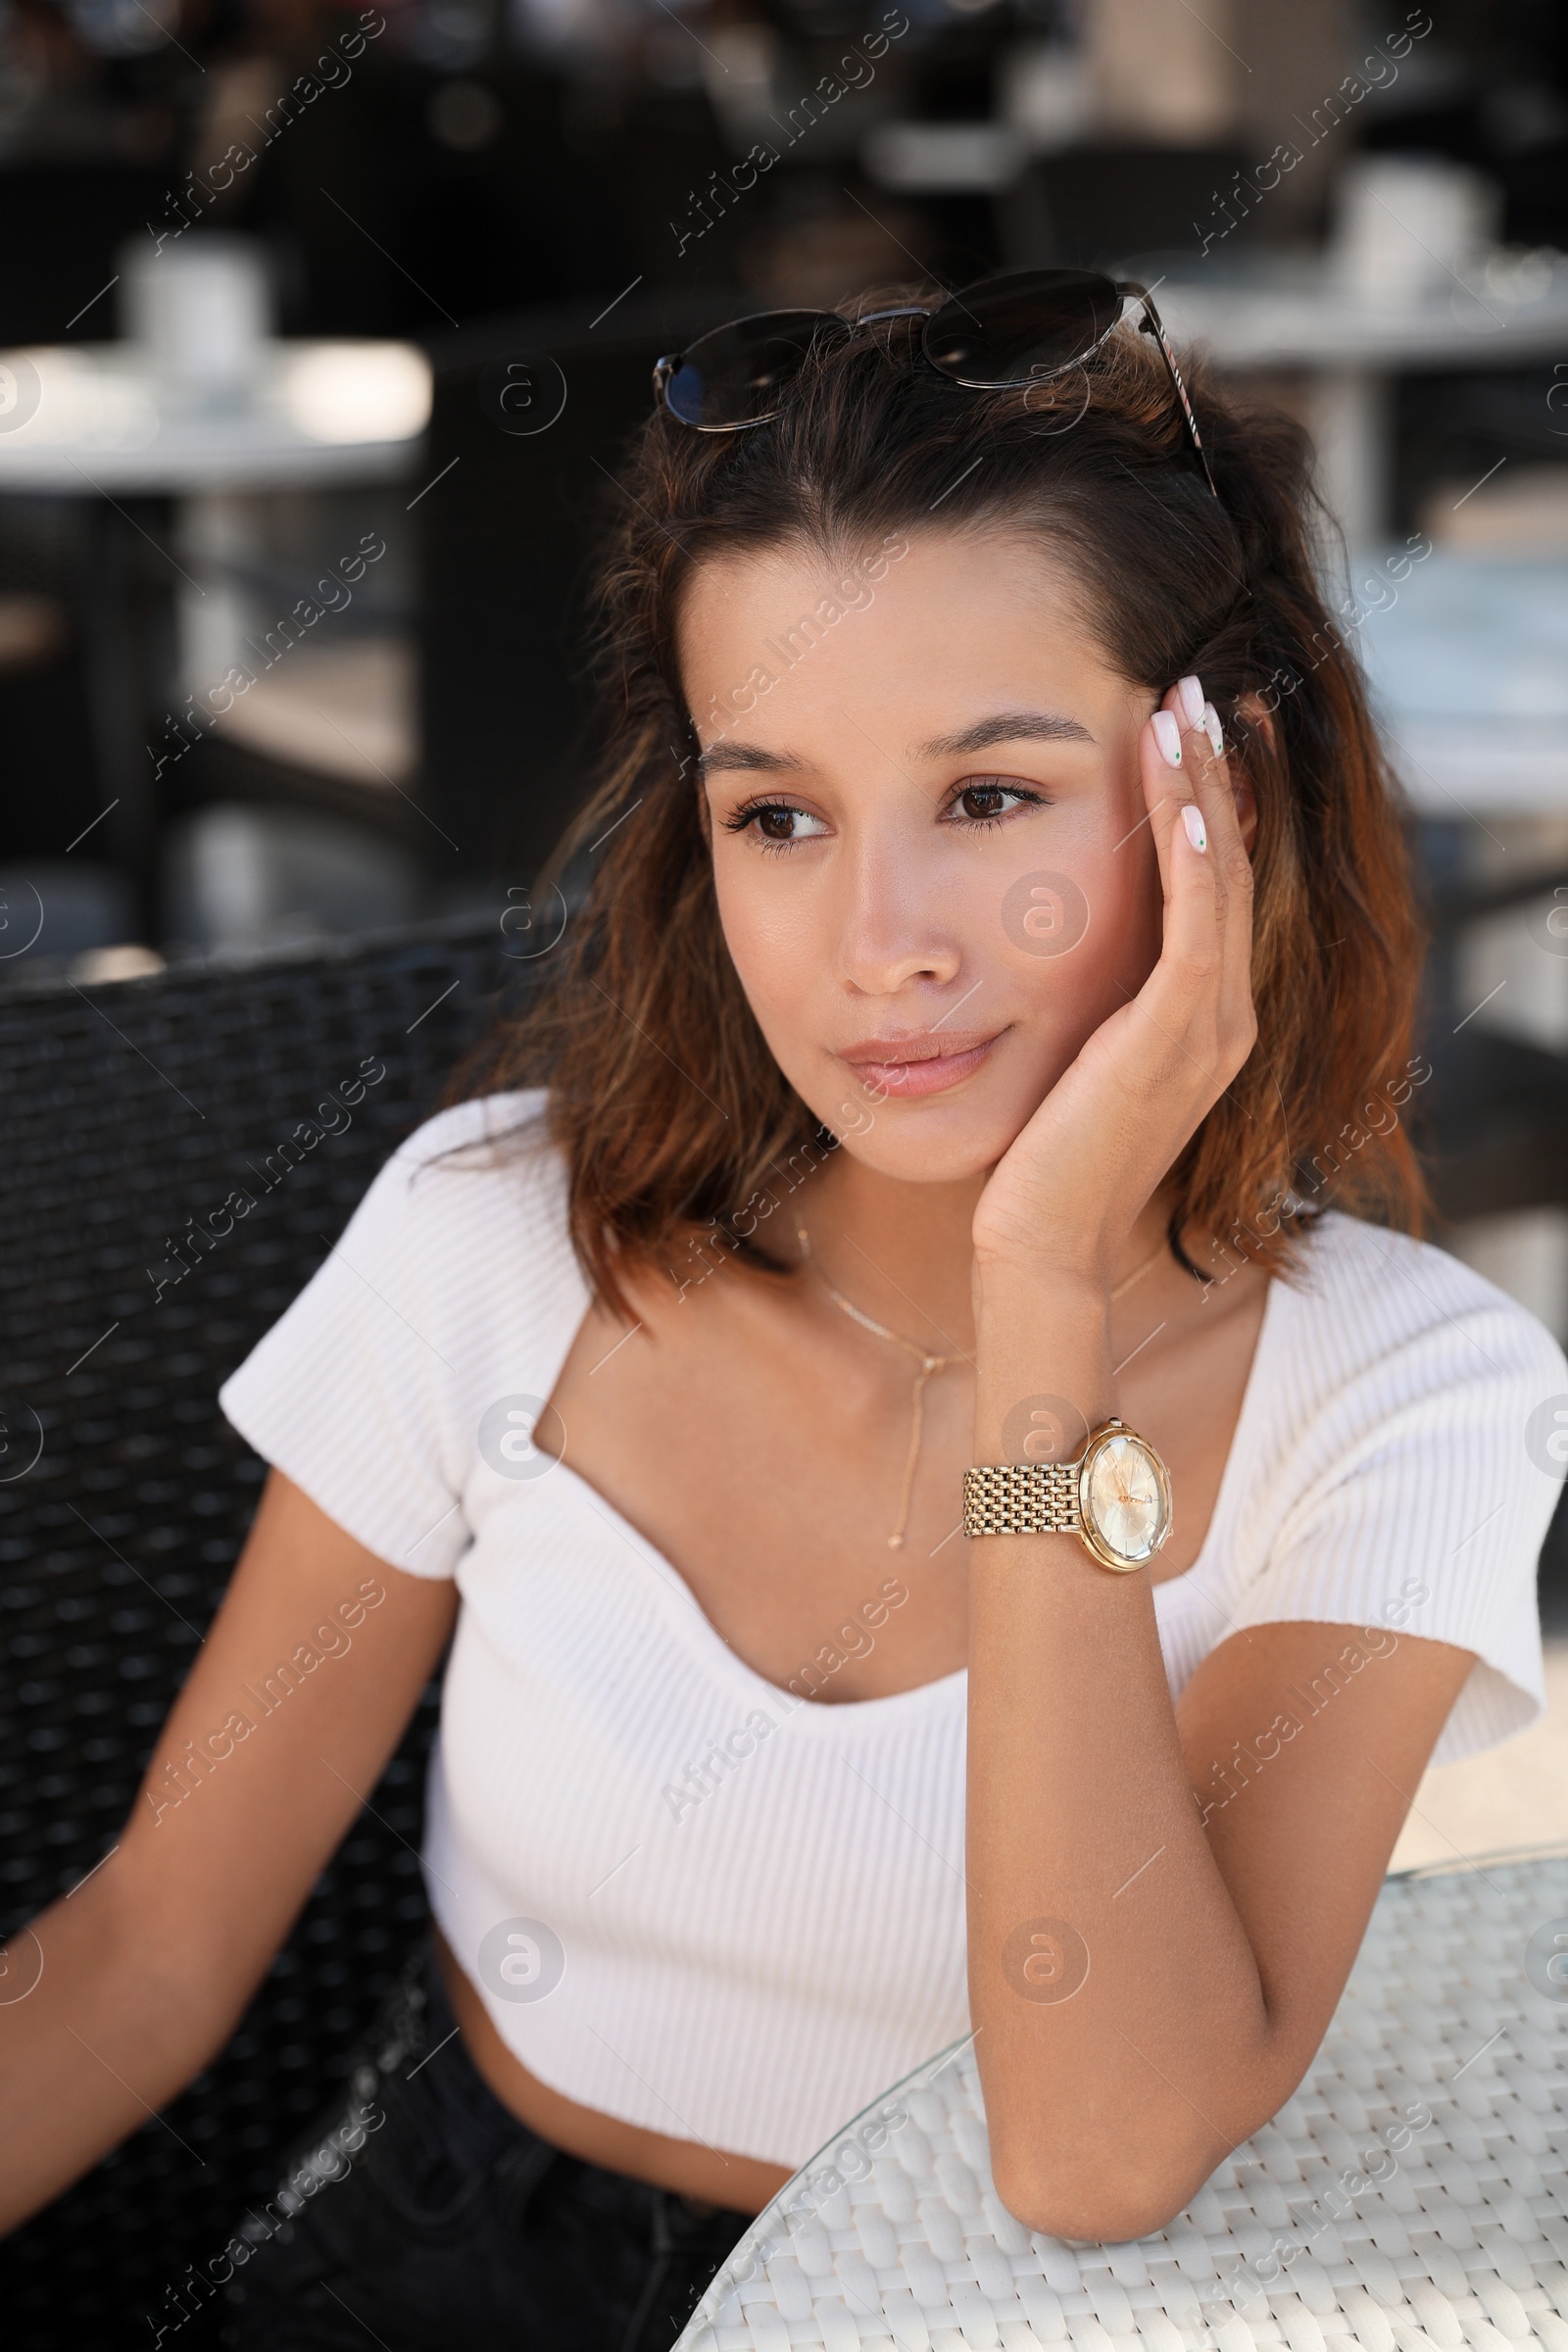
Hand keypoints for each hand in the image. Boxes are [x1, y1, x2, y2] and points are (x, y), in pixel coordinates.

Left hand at [970, 679, 1257, 1286]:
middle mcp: (1223, 1017)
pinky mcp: (1177, 1038)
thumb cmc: (1038, 1158)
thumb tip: (1035, 938)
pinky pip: (1197, 924)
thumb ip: (1083, 1000)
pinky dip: (1194, 853)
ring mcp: (1209, 1028)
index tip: (1185, 725)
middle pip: (1234, 863)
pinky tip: (1180, 793)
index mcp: (1201, 1019)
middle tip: (1197, 685)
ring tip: (1185, 706)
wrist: (1040, 1243)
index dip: (1210, 799)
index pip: (1218, 885)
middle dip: (1215, 770)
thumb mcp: (1068, 1056)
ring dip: (1204, 786)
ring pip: (1223, 877)